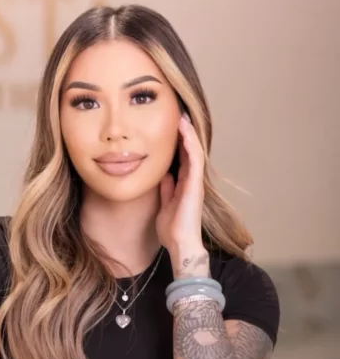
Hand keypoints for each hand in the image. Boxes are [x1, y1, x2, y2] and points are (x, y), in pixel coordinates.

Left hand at [156, 113, 206, 271]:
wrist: (180, 244)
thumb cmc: (172, 229)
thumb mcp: (165, 204)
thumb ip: (166, 189)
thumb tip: (164, 176)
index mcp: (184, 184)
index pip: (182, 157)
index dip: (178, 142)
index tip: (171, 126)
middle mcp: (191, 181)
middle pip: (190, 151)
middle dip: (185, 133)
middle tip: (178, 114)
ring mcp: (195, 182)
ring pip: (195, 151)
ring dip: (189, 134)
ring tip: (182, 117)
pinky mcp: (195, 185)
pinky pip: (195, 160)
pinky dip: (190, 145)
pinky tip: (185, 132)